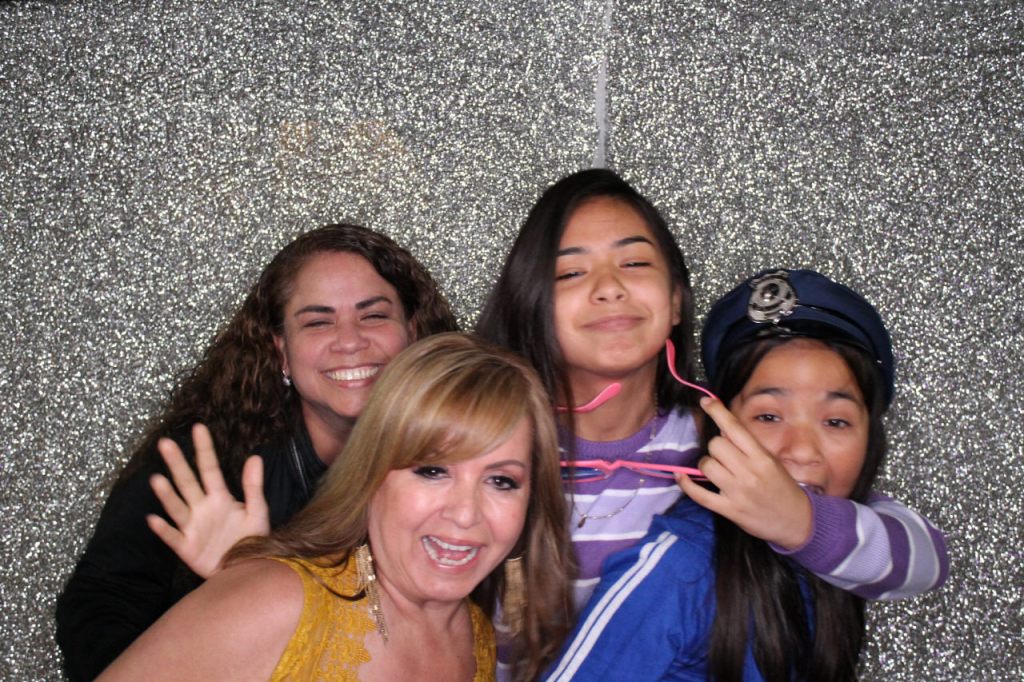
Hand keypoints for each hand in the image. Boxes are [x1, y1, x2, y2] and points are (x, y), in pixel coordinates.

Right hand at [147, 423, 269, 577]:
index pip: (209, 468)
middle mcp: (202, 508)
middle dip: (177, 463)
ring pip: (176, 507)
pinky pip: (172, 537)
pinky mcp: (186, 548)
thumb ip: (254, 487)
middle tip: (165, 443)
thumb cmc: (252, 540)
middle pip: (187, 482)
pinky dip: (163, 529)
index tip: (198, 427)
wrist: (247, 569)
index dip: (204, 449)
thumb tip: (255, 457)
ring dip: (166, 495)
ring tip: (157, 479)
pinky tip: (153, 519)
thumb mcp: (258, 512)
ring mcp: (192, 527)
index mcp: (220, 497)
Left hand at [676, 397, 811, 549]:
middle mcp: (749, 472)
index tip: (706, 401)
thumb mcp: (772, 461)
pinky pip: (699, 494)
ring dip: (706, 465)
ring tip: (716, 471)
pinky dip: (686, 484)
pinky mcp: (729, 510)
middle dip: (716, 447)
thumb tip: (722, 429)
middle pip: (716, 445)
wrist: (796, 521)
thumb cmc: (783, 487)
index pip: (735, 428)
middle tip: (724, 456)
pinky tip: (681, 476)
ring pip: (706, 465)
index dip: (717, 412)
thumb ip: (748, 446)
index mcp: (761, 457)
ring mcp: (737, 492)